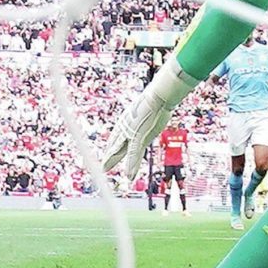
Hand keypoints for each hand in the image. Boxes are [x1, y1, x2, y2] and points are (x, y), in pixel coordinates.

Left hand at [102, 64, 191, 178]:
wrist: (159, 95)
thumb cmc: (160, 93)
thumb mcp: (153, 100)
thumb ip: (155, 102)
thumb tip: (166, 91)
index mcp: (128, 118)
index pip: (118, 134)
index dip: (113, 143)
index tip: (109, 149)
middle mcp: (126, 126)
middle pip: (115, 143)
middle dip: (108, 154)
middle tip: (102, 165)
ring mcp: (131, 132)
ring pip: (120, 150)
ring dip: (112, 160)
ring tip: (104, 169)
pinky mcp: (138, 138)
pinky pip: (134, 156)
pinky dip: (132, 166)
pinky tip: (129, 177)